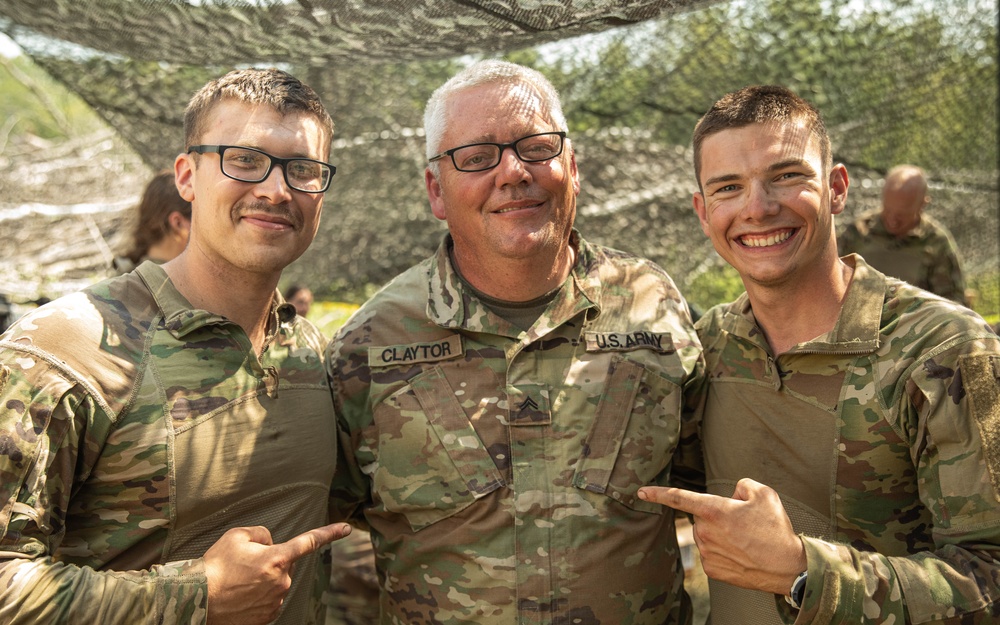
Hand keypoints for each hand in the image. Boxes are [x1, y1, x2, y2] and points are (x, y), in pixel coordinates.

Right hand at [204, 522, 351, 624]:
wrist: (197, 600)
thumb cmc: (215, 566)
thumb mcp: (236, 536)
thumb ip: (261, 533)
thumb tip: (271, 542)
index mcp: (277, 558)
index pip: (309, 541)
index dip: (329, 533)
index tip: (346, 528)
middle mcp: (282, 581)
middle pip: (284, 564)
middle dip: (269, 562)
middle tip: (243, 567)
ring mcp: (276, 601)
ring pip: (276, 583)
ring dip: (262, 581)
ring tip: (237, 583)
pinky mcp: (269, 616)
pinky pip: (269, 600)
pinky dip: (258, 597)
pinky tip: (240, 597)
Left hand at [639, 478, 805, 594]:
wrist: (788, 568)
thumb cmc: (775, 529)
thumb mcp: (763, 494)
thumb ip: (741, 484)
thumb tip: (731, 494)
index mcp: (714, 510)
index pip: (679, 498)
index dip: (658, 493)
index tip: (641, 491)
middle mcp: (705, 532)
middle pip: (702, 516)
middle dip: (717, 515)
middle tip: (743, 523)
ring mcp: (707, 553)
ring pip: (706, 535)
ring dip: (720, 534)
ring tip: (746, 539)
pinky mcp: (711, 570)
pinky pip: (711, 553)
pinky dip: (722, 551)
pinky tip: (741, 554)